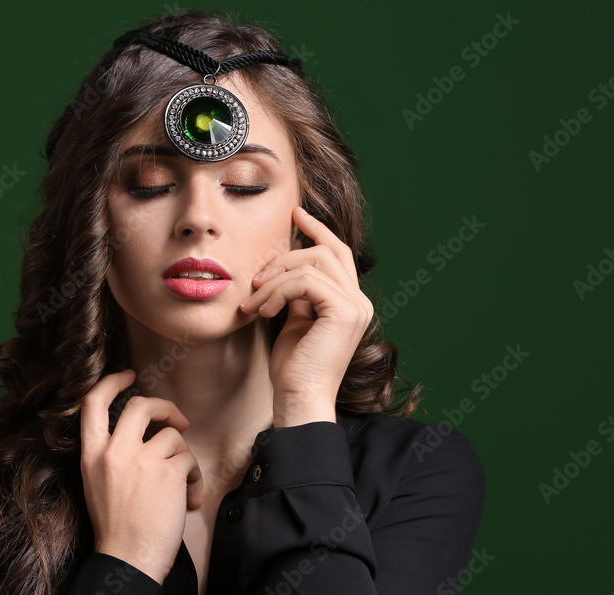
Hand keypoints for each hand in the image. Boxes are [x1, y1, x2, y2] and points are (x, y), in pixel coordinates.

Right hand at [79, 370, 203, 584]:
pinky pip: (189, 459)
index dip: (111, 382)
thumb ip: (110, 454)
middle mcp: (113, 452)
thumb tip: (141, 432)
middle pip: (140, 405)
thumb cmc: (116, 528)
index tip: (128, 376)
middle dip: (163, 406)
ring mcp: (141, 460)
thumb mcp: (97, 483)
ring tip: (182, 485)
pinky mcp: (168, 472)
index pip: (92, 403)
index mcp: (91, 455)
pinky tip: (189, 499)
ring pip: (172, 436)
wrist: (129, 558)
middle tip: (176, 420)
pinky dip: (194, 478)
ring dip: (183, 458)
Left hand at [239, 206, 373, 425]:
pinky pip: (306, 281)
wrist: (298, 399)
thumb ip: (296, 295)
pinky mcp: (344, 312)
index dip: (318, 230)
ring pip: (312, 264)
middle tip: (256, 277)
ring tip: (253, 302)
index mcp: (350, 302)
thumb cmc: (292, 369)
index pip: (338, 253)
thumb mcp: (293, 321)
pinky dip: (278, 291)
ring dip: (274, 279)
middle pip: (325, 252)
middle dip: (286, 256)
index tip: (295, 214)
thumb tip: (283, 271)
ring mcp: (356, 306)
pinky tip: (262, 309)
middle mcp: (359, 301)